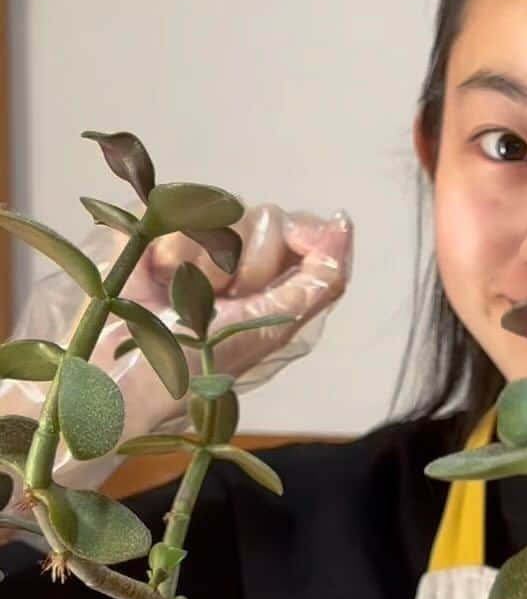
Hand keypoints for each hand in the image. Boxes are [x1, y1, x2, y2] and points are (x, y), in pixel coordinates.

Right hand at [0, 205, 352, 494]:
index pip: (305, 235)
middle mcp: (235, 266)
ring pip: (223, 214)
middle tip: (223, 303)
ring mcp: (193, 251)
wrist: (112, 383)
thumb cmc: (193, 374)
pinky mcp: (153, 239)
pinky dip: (172, 251)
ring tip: (180, 299)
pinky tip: (155, 282)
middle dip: (250, 262)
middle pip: (267, 220)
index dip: (307, 235)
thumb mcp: (267, 331)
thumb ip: (315, 282)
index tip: (298, 244)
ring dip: (205, 261)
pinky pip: (179, 216)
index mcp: (271, 291)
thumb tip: (343, 225)